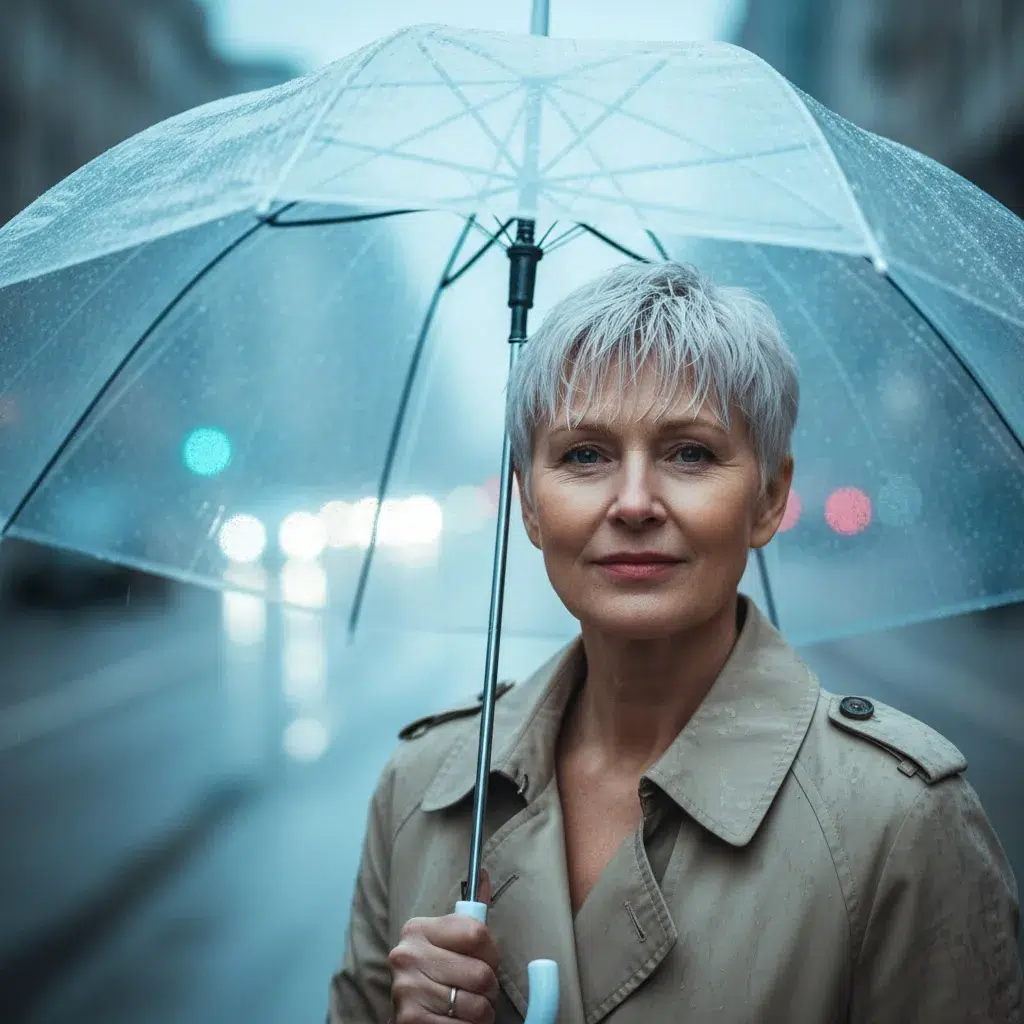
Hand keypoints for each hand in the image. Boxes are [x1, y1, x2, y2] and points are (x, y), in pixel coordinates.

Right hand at [389, 871, 498, 1022]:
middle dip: (490, 989)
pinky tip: (460, 1023)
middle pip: (480, 974)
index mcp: (418, 929)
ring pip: (476, 1006)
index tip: (488, 962)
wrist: (409, 1016)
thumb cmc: (437, 975)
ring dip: (482, 1013)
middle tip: (481, 992)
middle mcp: (406, 956)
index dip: (492, 953)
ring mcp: (406, 989)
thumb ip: (469, 911)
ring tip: (469, 1008)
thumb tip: (483, 874)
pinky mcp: (409, 1021)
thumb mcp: (449, 939)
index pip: (477, 933)